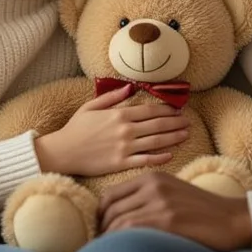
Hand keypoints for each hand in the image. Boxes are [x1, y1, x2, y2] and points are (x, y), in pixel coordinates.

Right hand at [34, 86, 188, 176]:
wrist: (62, 152)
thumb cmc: (75, 129)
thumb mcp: (91, 106)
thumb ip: (111, 97)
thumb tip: (129, 88)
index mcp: (119, 115)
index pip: (150, 110)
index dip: (167, 109)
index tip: (178, 109)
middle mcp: (125, 130)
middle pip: (158, 124)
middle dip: (175, 122)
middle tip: (189, 121)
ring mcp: (124, 148)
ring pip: (156, 141)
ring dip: (173, 137)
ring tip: (186, 134)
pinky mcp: (121, 163)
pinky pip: (145, 160)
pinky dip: (160, 157)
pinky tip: (171, 154)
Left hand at [99, 172, 251, 251]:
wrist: (233, 218)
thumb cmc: (203, 212)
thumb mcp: (172, 194)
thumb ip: (148, 199)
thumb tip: (120, 219)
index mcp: (152, 177)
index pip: (110, 195)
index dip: (100, 216)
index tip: (101, 231)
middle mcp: (153, 185)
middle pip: (110, 209)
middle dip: (101, 230)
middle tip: (100, 247)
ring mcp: (160, 201)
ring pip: (117, 221)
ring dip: (107, 240)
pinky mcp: (168, 219)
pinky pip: (130, 229)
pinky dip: (119, 242)